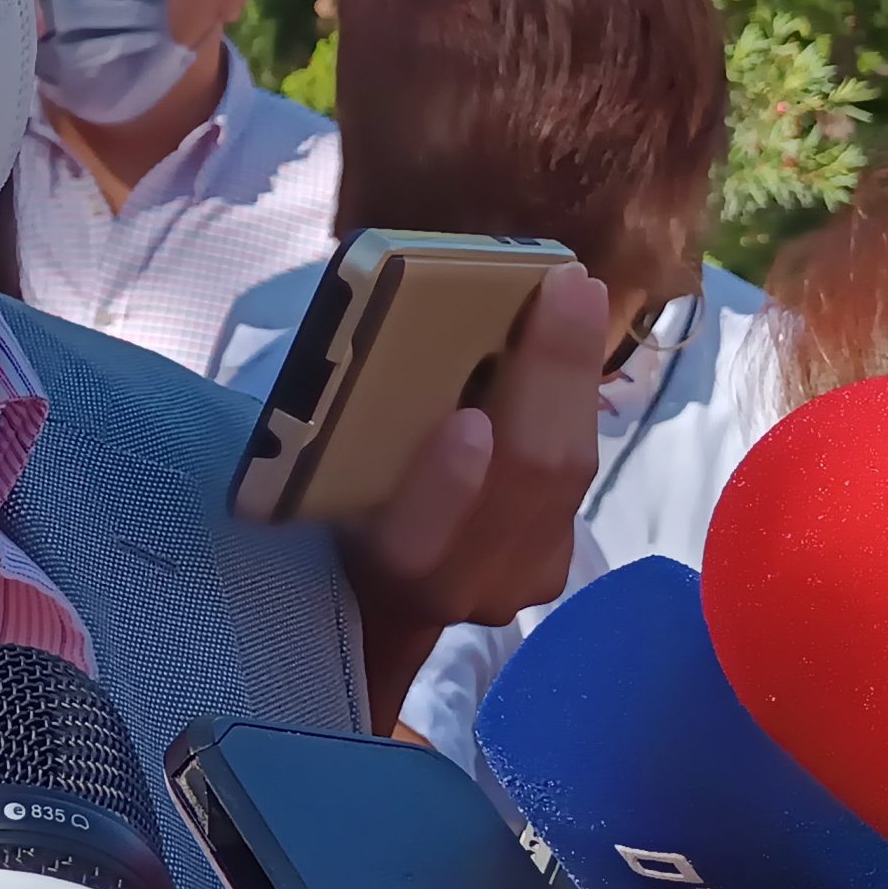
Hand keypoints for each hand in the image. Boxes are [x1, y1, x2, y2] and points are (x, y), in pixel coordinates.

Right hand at [340, 262, 608, 729]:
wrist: (364, 596)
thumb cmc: (321, 506)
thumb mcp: (310, 471)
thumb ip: (342, 427)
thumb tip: (388, 328)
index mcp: (371, 568)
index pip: (412, 548)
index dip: (443, 491)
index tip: (468, 423)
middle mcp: (450, 590)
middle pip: (520, 492)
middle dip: (547, 384)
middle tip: (561, 292)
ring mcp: (510, 586)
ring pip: (564, 484)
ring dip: (574, 383)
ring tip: (577, 298)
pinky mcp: (547, 567)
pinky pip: (575, 483)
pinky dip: (576, 407)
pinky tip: (575, 349)